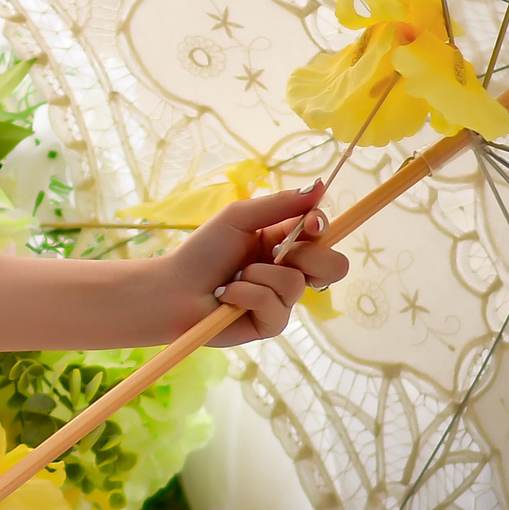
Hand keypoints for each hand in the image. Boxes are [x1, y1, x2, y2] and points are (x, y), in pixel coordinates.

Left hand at [154, 184, 347, 345]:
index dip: (322, 227)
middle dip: (307, 256)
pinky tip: (227, 296)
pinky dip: (246, 295)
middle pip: (334, 266)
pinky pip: (275, 306)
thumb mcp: (239, 218)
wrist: (174, 288)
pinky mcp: (272, 323)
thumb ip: (280, 204)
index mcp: (285, 241)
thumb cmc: (203, 251)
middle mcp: (290, 270)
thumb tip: (321, 186)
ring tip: (235, 276)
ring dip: (259, 275)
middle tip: (274, 253)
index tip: (311, 223)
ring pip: (297, 283)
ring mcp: (283, 299)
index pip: (323, 234)